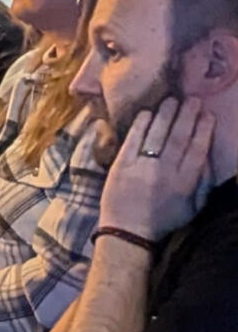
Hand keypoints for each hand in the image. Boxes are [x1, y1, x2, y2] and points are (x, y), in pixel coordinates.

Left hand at [100, 98, 214, 241]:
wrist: (128, 232)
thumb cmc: (163, 220)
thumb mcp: (193, 207)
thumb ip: (202, 184)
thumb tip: (209, 159)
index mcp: (185, 182)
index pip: (198, 150)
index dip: (204, 130)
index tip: (208, 115)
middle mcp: (166, 172)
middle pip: (179, 138)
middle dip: (188, 116)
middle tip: (193, 100)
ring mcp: (142, 168)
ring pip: (157, 136)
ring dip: (166, 115)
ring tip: (173, 100)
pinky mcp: (121, 166)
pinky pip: (133, 141)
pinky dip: (140, 126)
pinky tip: (147, 113)